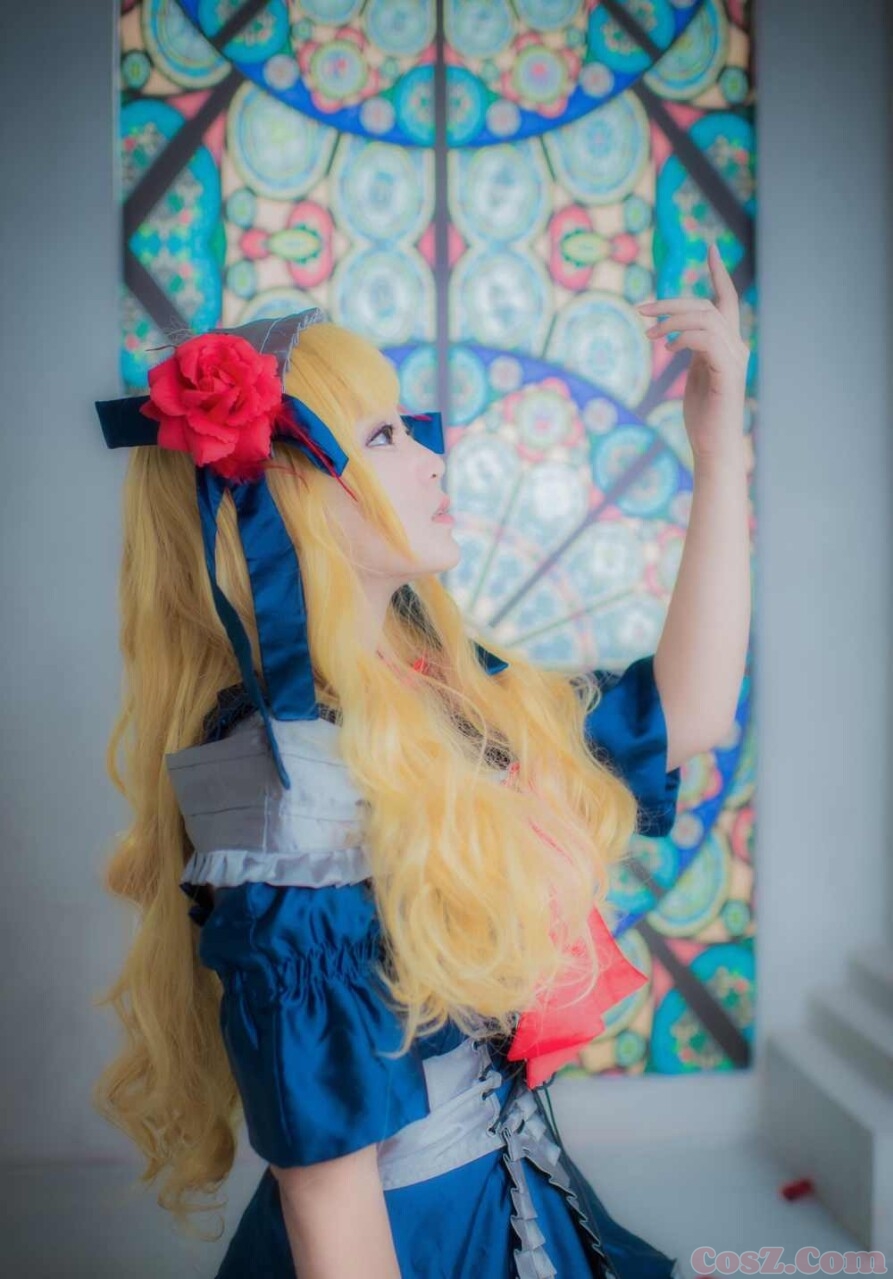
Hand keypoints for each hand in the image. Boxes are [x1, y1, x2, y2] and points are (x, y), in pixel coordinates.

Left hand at [636, 242, 749, 464]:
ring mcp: (735, 359)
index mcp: (728, 344)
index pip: (726, 300)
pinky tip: (668, 347)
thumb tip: (679, 334)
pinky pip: (706, 340)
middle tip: (641, 307)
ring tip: (648, 333)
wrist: (714, 446)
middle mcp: (736, 346)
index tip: (711, 248)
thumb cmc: (703, 416)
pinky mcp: (727, 373)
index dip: (719, 273)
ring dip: (671, 321)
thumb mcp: (696, 375)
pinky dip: (684, 337)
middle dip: (671, 302)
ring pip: (704, 319)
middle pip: (707, 305)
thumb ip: (694, 351)